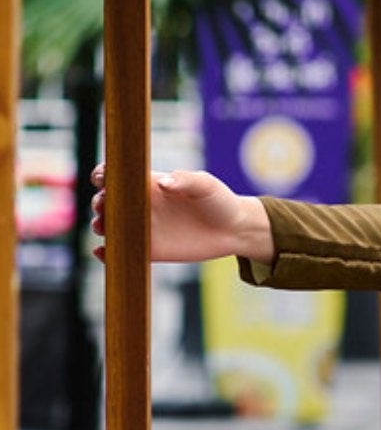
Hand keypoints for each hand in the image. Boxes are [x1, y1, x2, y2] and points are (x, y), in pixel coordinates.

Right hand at [90, 166, 273, 265]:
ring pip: (110, 226)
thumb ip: (185, 180)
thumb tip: (163, 183)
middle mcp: (142, 205)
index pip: (117, 176)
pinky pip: (122, 252)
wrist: (234, 231)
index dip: (103, 175)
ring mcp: (144, 228)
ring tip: (103, 227)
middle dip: (98, 202)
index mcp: (149, 184)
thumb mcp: (205, 185)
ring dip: (100, 226)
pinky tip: (102, 253)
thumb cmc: (219, 201)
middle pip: (107, 201)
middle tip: (103, 206)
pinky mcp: (151, 251)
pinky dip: (107, 253)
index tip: (101, 178)